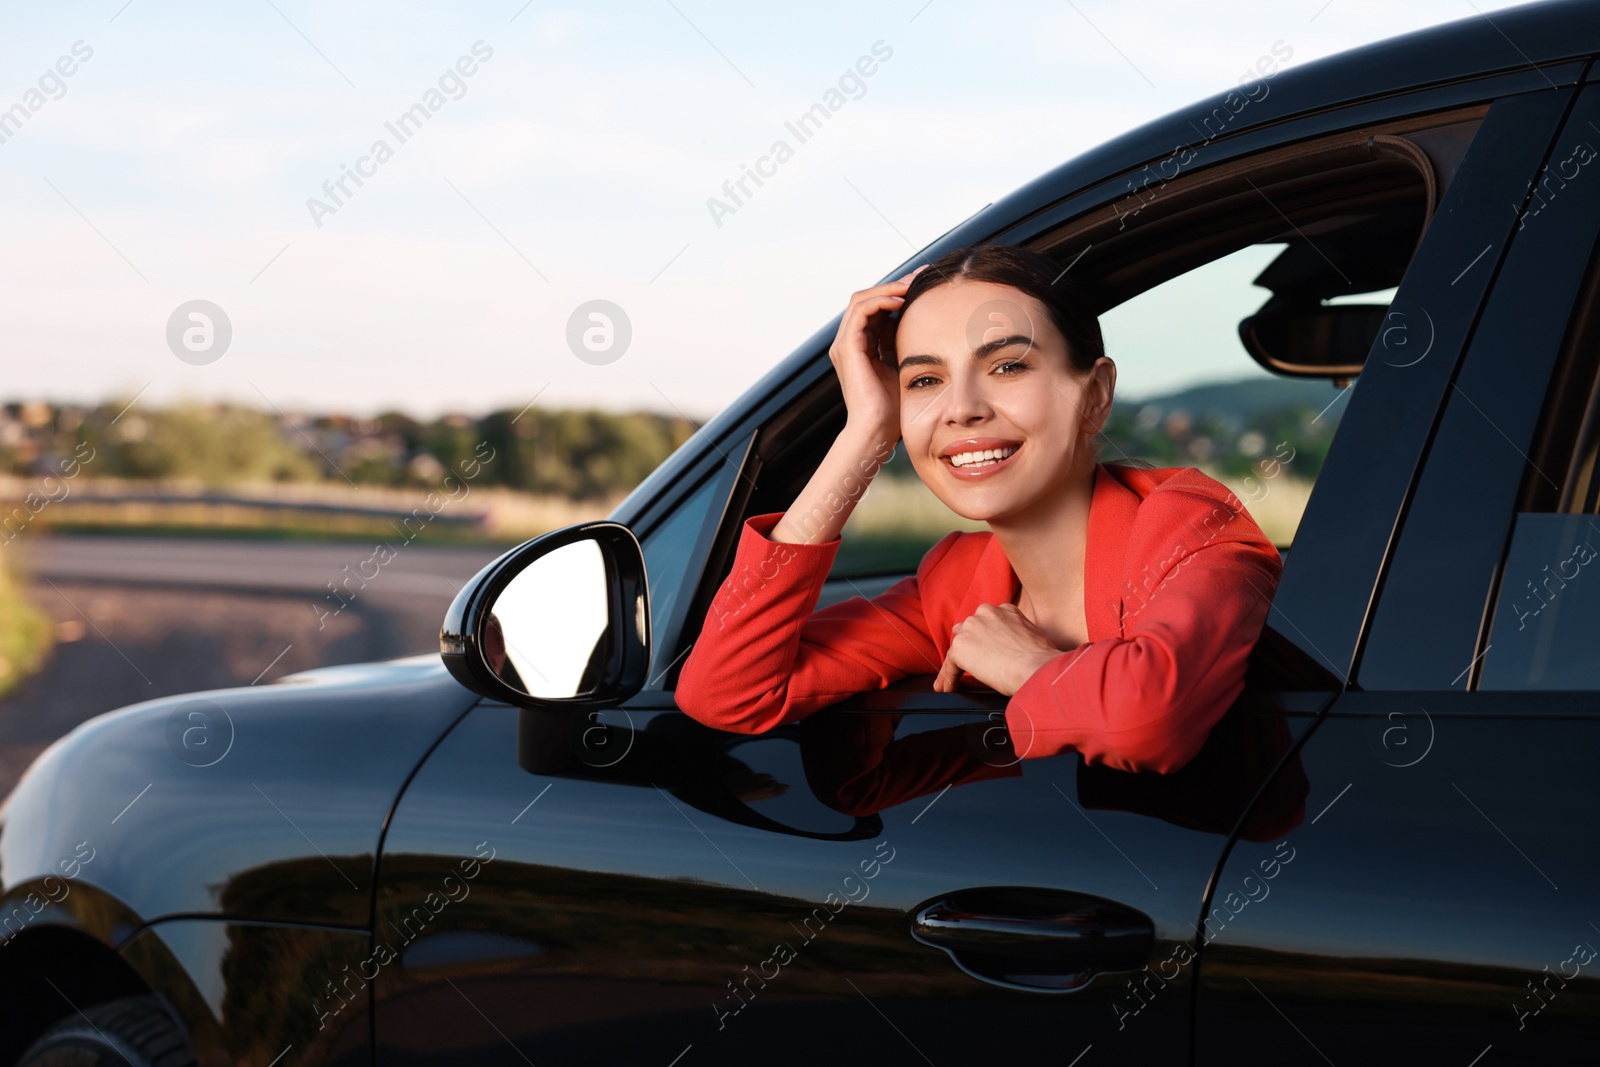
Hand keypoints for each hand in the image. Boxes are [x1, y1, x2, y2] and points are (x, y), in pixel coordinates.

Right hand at [829, 264, 929, 439]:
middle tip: (922, 276)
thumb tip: (926, 323)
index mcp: (862, 346)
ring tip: (913, 285)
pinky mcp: (847, 348)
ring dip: (889, 288)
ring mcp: (845, 344)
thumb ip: (904, 345)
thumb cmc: (893, 408)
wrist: (876, 431)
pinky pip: (861, 312)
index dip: (900, 293)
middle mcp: (850, 342)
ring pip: (862, 299)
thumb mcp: (903, 367)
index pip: (878, 307)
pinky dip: (881, 301)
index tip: (925, 285)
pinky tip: (902, 301)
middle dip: (895, 285)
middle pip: (868, 298)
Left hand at [933, 603, 1064, 695]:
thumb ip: (1015, 636)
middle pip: (969, 630)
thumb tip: (1011, 650)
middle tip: (971, 665)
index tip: (983, 650)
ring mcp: (972, 628)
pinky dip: (948, 677)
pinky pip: (950, 664)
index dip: (983, 639)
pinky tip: (948, 688)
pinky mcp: (962, 647)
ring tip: (951, 682)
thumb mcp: (1031, 636)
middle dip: (970, 647)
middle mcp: (986, 613)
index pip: (987, 624)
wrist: (1036, 667)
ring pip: (959, 647)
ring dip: (956, 664)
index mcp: (1005, 610)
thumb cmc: (1041, 659)